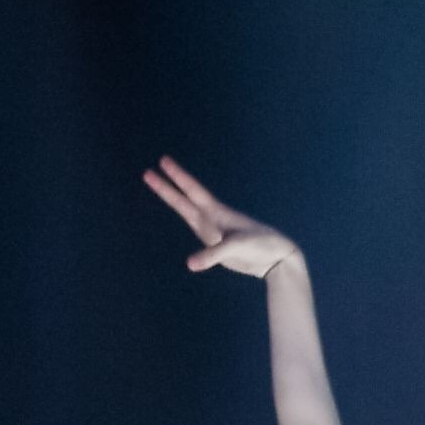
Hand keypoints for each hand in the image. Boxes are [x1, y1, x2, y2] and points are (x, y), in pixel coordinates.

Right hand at [144, 155, 297, 279]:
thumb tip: (190, 264)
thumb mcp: (236, 248)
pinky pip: (196, 229)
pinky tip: (179, 211)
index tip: (163, 161)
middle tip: (147, 171)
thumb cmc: (261, 245)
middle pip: (183, 199)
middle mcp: (212, 219)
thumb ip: (213, 255)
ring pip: (187, 212)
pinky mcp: (216, 245)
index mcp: (217, 213)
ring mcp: (213, 231)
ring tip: (158, 184)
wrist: (277, 257)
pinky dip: (185, 219)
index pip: (192, 190)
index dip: (177, 176)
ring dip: (172, 199)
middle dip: (166, 186)